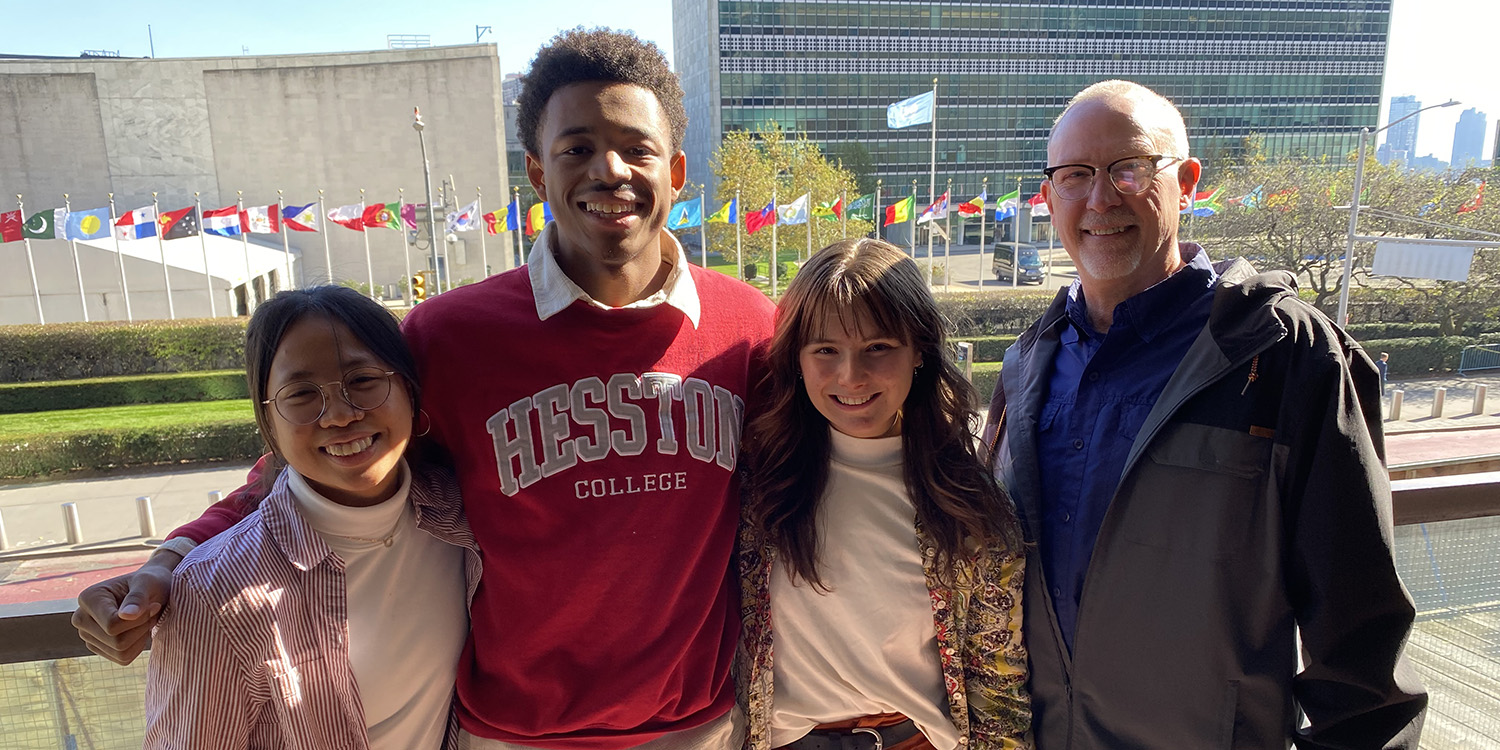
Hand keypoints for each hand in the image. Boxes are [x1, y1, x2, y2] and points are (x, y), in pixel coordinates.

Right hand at [72, 550, 180, 664]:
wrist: (151, 592)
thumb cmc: (149, 583)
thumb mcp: (148, 583)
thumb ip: (138, 598)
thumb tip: (126, 615)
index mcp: (88, 599)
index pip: (112, 626)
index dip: (139, 619)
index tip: (153, 605)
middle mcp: (81, 619)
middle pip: (116, 641)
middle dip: (141, 628)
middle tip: (151, 612)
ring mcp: (87, 636)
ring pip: (120, 653)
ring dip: (140, 637)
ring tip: (145, 620)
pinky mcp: (98, 648)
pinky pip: (123, 659)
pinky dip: (137, 646)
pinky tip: (139, 630)